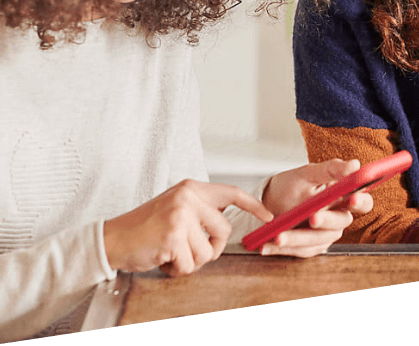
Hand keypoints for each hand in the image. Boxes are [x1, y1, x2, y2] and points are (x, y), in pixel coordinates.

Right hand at [104, 180, 272, 275]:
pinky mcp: (173, 235)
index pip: (231, 193)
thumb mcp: (175, 207)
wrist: (113, 238)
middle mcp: (188, 197)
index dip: (253, 205)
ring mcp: (181, 215)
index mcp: (191, 188)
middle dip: (212, 249)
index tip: (268, 217)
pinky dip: (177, 269)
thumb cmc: (145, 227)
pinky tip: (163, 259)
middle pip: (224, 230)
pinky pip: (190, 264)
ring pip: (208, 251)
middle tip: (190, 251)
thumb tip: (226, 223)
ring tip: (172, 253)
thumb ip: (200, 210)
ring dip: (191, 261)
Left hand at [259, 159, 373, 257]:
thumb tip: (354, 165)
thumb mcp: (309, 173)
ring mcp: (325, 235)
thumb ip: (331, 169)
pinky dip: (283, 248)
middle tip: (312, 218)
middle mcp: (338, 217)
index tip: (353, 198)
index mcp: (343, 197)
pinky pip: (300, 251)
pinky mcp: (311, 248)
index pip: (363, 202)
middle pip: (340, 223)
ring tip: (278, 235)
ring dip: (297, 238)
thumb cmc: (293, 185)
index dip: (361, 201)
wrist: (271, 202)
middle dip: (326, 221)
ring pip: (318, 240)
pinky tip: (267, 244)